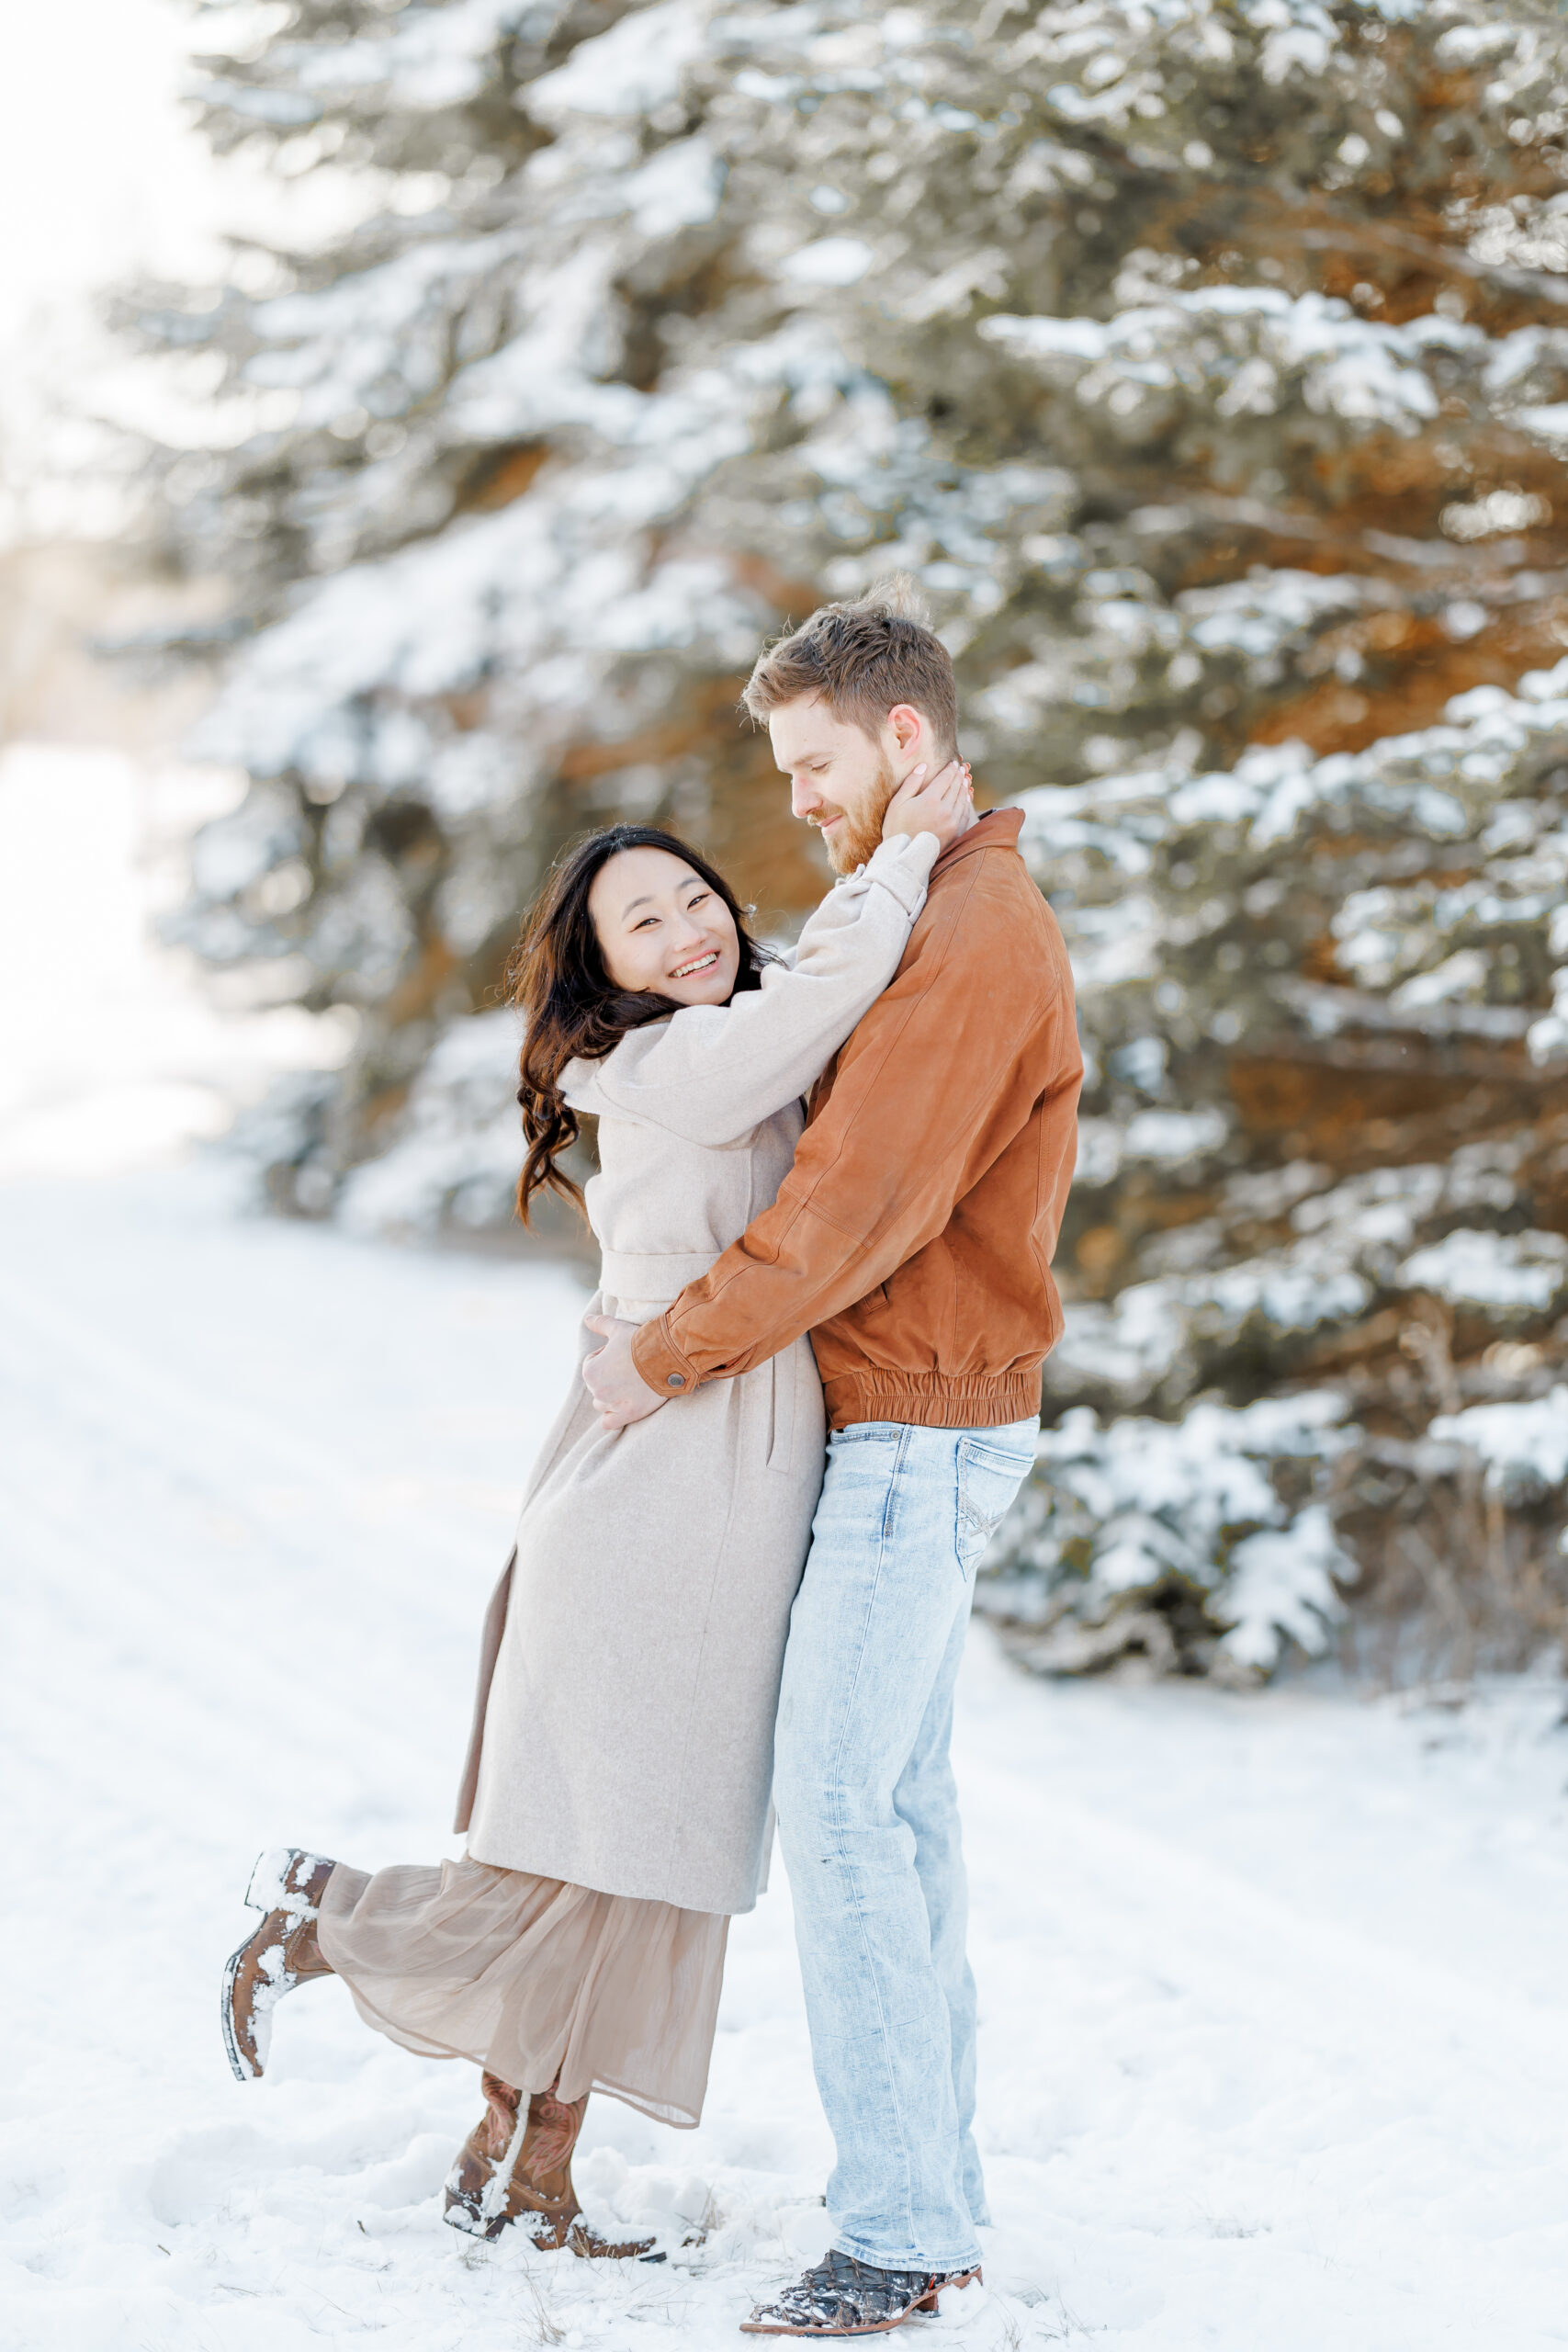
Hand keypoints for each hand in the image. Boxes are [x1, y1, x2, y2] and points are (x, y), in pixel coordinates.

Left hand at [582, 1312, 667, 1431]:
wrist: (667, 1356)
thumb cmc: (641, 1342)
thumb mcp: (618, 1329)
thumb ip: (600, 1324)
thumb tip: (586, 1319)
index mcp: (590, 1371)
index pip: (592, 1364)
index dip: (606, 1357)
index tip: (622, 1354)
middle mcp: (597, 1390)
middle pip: (597, 1384)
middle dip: (609, 1376)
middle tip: (630, 1367)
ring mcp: (612, 1405)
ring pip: (602, 1404)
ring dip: (611, 1396)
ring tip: (631, 1383)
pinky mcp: (628, 1415)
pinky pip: (609, 1423)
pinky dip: (613, 1417)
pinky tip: (624, 1406)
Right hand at [881, 756, 973, 851]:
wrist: (904, 856)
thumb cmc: (897, 829)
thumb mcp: (898, 803)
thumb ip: (911, 783)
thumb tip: (923, 766)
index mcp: (930, 800)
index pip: (945, 779)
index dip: (950, 769)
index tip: (954, 763)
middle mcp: (945, 809)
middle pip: (956, 787)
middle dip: (959, 776)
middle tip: (962, 768)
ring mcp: (952, 822)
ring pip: (962, 800)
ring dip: (964, 788)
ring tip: (965, 780)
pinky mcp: (955, 833)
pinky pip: (964, 814)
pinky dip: (966, 803)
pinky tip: (966, 798)